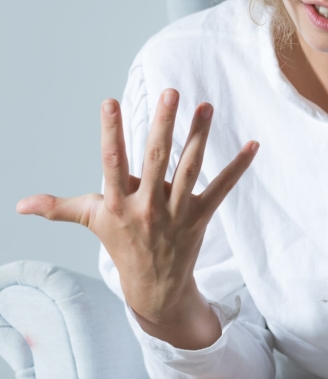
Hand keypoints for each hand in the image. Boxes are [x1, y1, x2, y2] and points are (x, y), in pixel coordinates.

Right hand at [17, 89, 257, 349]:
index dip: (110, 133)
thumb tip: (20, 204)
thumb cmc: (122, 243)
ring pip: (190, 168)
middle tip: (171, 92)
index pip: (111, 162)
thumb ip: (60, 207)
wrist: (154, 286)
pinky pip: (222, 188)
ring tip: (207, 106)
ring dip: (199, 136)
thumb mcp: (92, 223)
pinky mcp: (200, 217)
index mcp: (117, 204)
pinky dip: (238, 167)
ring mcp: (176, 212)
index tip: (109, 102)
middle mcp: (146, 207)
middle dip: (163, 125)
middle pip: (156, 159)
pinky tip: (253, 144)